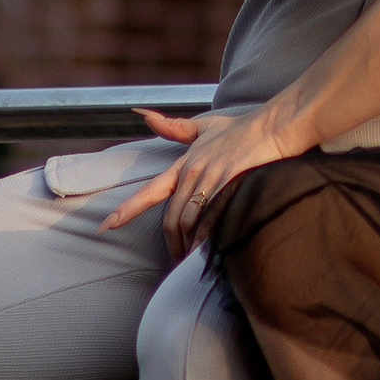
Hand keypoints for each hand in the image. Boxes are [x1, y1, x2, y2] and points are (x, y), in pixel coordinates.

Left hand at [96, 97, 301, 260]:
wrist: (273, 126)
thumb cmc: (240, 128)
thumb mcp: (204, 127)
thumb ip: (174, 128)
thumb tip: (144, 115)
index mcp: (184, 164)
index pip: (150, 191)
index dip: (127, 209)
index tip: (106, 226)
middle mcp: (193, 173)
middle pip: (171, 218)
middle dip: (172, 245)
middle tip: (177, 263)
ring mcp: (212, 180)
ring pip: (189, 222)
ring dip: (188, 247)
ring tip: (192, 264)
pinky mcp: (231, 186)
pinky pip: (212, 220)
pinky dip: (207, 239)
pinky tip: (209, 252)